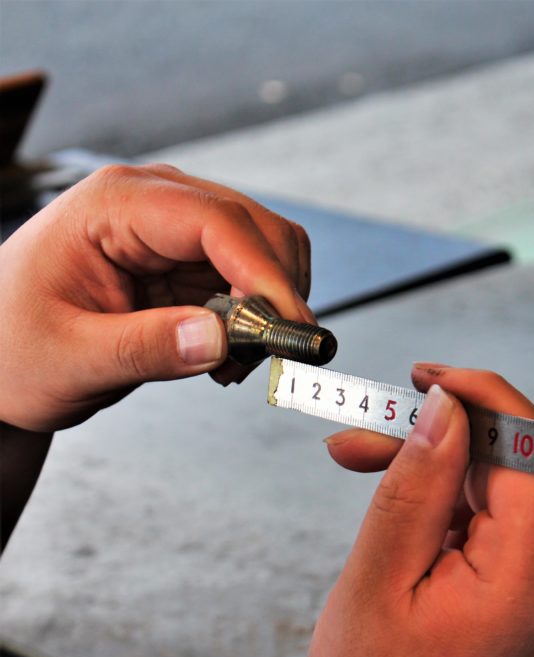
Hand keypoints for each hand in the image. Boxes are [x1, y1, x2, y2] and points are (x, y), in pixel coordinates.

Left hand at [0, 164, 313, 431]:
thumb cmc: (11, 348)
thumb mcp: (68, 359)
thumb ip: (144, 348)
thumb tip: (218, 339)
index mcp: (113, 204)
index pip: (216, 221)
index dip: (264, 272)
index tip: (291, 327)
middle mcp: (155, 202)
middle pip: (257, 229)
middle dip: (277, 293)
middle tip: (270, 358)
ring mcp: (178, 227)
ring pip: (267, 252)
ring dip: (272, 309)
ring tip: (235, 363)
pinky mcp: (192, 258)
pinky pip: (254, 278)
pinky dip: (260, 318)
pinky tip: (227, 354)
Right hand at [309, 364, 533, 656]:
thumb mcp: (379, 586)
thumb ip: (416, 487)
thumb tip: (446, 410)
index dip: (482, 397)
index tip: (429, 378)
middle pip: (518, 466)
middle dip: (443, 440)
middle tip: (367, 436)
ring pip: (510, 491)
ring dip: (444, 476)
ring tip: (371, 473)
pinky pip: (512, 526)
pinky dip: (462, 512)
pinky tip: (413, 518)